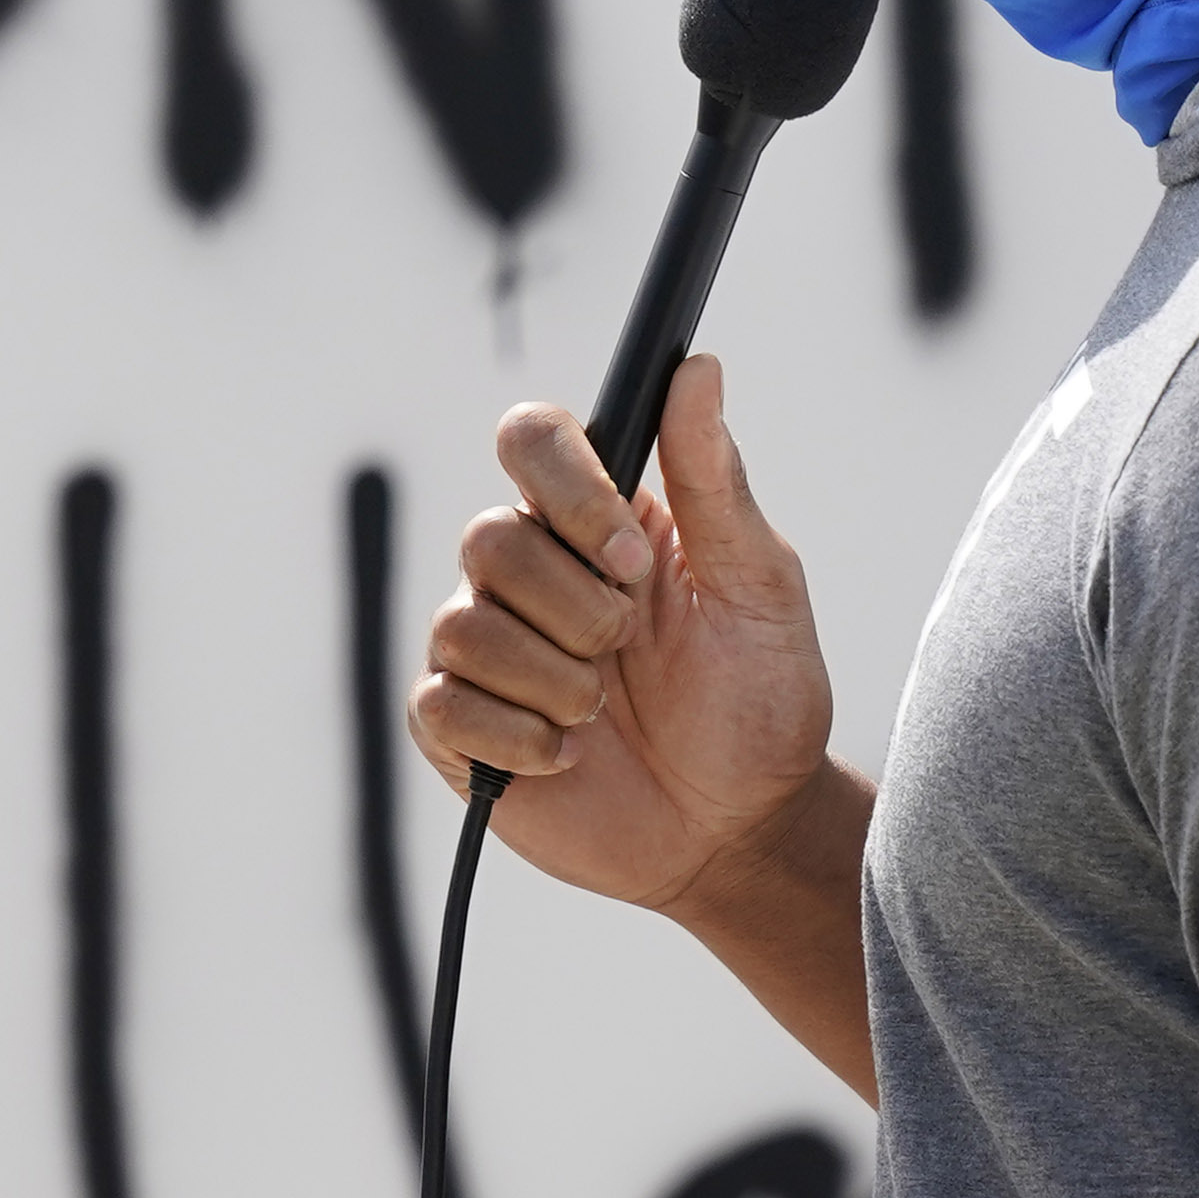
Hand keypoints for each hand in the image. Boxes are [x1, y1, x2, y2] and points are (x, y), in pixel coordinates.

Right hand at [405, 354, 839, 921]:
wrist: (737, 831)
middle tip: (630, 653)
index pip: (531, 438)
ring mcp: (485, 648)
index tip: (633, 559)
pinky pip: (441, 703)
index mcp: (596, 519)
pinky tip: (565, 757)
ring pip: (465, 624)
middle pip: (489, 536)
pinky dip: (517, 738)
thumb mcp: (756, 585)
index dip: (569, 490)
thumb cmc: (758, 700)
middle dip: (579, 611)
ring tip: (603, 714)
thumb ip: (715, 480)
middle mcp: (527, 570)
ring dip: (556, 682)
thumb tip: (698, 367)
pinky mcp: (457, 728)